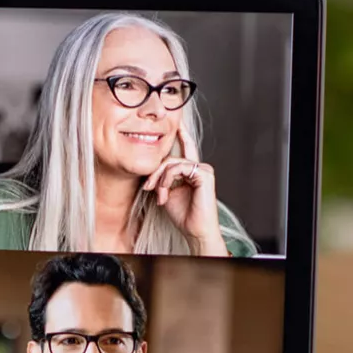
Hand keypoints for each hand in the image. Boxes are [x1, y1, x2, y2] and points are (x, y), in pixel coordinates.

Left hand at [142, 127, 225, 255]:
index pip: (184, 148)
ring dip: (160, 179)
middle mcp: (198, 168)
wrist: (194, 230)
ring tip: (159, 194)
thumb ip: (161, 178)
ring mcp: (203, 170)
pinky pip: (179, 168)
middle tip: (148, 187)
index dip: (181, 135)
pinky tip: (164, 192)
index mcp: (190, 171)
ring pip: (172, 162)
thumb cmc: (182, 215)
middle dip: (155, 172)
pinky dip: (167, 179)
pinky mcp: (204, 174)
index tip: (176, 123)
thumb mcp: (166, 192)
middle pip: (170, 158)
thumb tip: (151, 170)